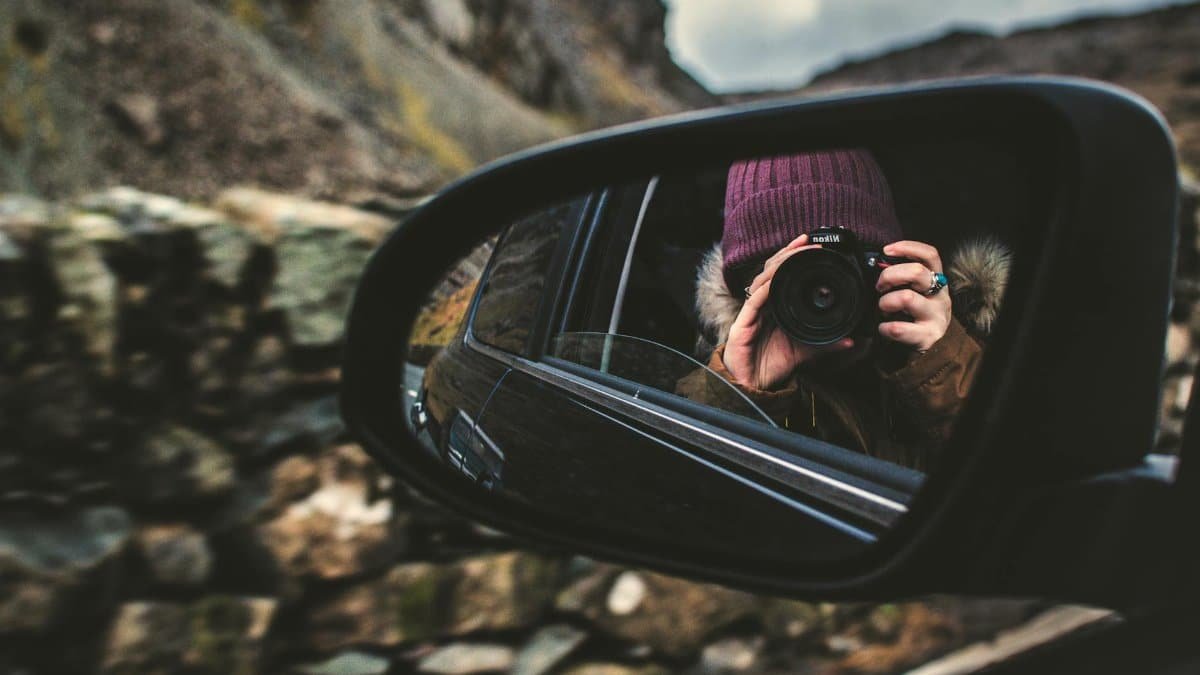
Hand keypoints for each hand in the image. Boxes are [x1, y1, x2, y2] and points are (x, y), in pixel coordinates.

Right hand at [723, 234, 855, 390]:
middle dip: (788, 252)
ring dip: (780, 264)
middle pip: (771, 269)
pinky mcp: (743, 323)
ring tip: (795, 253)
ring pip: (763, 279)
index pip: (782, 273)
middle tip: (807, 241)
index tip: (812, 245)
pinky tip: (777, 279)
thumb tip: (852, 340)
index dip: (794, 257)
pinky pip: (755, 300)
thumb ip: (826, 345)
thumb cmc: (771, 365)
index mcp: (774, 306)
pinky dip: (767, 287)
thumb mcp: (805, 352)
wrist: (752, 385)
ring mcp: (752, 311)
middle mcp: (762, 304)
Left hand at [875, 240, 952, 351]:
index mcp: (936, 281)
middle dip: (890, 276)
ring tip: (883, 310)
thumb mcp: (912, 292)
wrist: (926, 352)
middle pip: (917, 272)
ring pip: (907, 298)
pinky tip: (884, 328)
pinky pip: (899, 328)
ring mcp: (937, 316)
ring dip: (886, 302)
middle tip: (879, 286)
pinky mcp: (928, 336)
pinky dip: (884, 328)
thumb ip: (902, 279)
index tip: (886, 250)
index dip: (908, 247)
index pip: (930, 255)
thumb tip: (879, 263)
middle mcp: (941, 296)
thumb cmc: (913, 316)